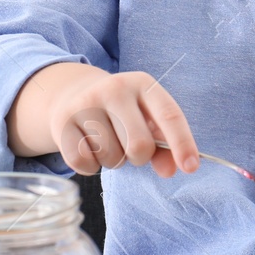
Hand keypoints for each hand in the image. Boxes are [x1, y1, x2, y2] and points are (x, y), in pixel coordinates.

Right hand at [50, 70, 199, 177]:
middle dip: (139, 158)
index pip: (169, 115)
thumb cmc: (121, 114)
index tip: (191, 167)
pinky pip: (85, 163)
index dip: (182, 143)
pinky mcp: (63, 122)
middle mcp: (115, 88)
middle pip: (139, 145)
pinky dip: (91, 167)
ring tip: (108, 143)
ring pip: (111, 157)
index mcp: (143, 84)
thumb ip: (164, 147)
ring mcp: (86, 103)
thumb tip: (170, 170)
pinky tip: (89, 149)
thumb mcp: (147, 120)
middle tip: (131, 149)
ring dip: (114, 161)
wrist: (73, 96)